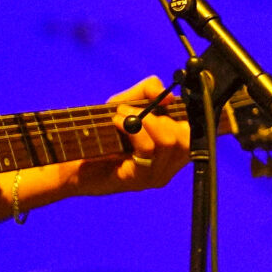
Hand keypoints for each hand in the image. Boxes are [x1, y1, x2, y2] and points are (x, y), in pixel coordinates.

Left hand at [64, 76, 194, 197]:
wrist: (71, 162)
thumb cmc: (100, 134)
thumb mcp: (126, 103)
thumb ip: (148, 91)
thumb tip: (169, 96)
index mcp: (175, 148)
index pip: (200, 133)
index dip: (197, 114)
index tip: (176, 99)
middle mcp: (171, 165)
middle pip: (187, 138)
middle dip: (161, 117)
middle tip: (134, 110)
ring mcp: (157, 175)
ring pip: (170, 142)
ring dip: (144, 120)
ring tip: (120, 115)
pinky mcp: (139, 180)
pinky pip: (148, 149)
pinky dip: (133, 129)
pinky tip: (117, 122)